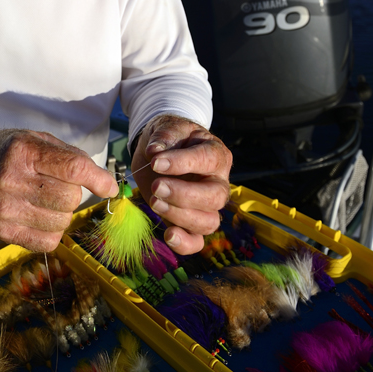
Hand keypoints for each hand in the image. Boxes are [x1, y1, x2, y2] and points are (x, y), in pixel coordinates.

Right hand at [0, 128, 117, 251]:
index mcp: (24, 151)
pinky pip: (48, 242)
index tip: (109, 187)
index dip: (98, 179)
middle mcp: (11, 179)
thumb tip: (104, 182)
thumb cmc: (11, 153)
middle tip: (57, 186)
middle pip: (70, 198)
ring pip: (62, 221)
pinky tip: (39, 216)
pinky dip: (52, 232)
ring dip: (62, 213)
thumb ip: (70, 156)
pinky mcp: (1, 230)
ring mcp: (4, 208)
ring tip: (43, 200)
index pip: (73, 168)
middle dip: (73, 194)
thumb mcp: (37, 140)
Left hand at [131, 114, 231, 253]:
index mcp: (216, 154)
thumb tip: (155, 151)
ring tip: (154, 202)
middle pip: (214, 197)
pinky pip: (197, 241)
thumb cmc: (170, 138)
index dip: (182, 163)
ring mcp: (208, 206)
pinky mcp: (192, 222)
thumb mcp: (167, 127)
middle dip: (183, 195)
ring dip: (180, 216)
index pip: (206, 160)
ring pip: (208, 222)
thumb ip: (164, 136)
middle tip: (156, 186)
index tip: (156, 161)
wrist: (162, 151)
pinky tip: (167, 234)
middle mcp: (218, 182)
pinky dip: (185, 243)